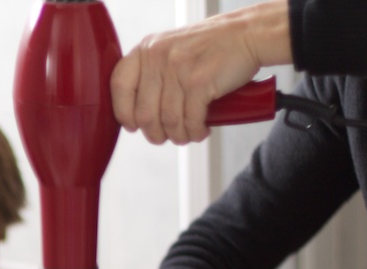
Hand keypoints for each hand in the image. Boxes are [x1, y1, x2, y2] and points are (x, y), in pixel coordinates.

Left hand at [110, 0, 290, 143]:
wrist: (248, 34)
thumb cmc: (210, 46)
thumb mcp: (171, 49)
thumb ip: (152, 73)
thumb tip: (138, 115)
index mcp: (146, 49)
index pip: (119, 85)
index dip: (123, 112)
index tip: (133, 126)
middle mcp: (158, 57)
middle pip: (144, 112)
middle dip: (155, 133)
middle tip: (165, 137)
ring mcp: (178, 69)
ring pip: (168, 120)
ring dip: (178, 136)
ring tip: (186, 136)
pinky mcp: (199, 82)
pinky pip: (189, 120)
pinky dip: (195, 132)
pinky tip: (200, 131)